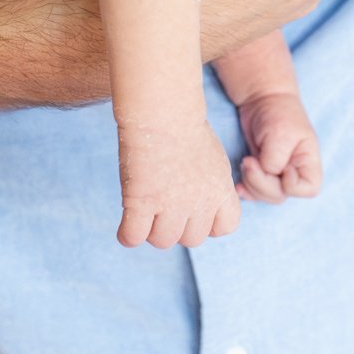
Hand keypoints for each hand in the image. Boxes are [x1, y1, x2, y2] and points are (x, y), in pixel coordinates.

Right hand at [116, 116, 239, 248]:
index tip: (195, 209)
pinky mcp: (141, 201)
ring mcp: (170, 205)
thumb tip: (199, 209)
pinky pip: (133, 237)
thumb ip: (211, 188)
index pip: (225, 227)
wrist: (163, 112)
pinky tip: (128, 218)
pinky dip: (128, 233)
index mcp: (220, 190)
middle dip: (178, 226)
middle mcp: (199, 202)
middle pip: (190, 240)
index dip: (209, 223)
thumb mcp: (213, 160)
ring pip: (162, 241)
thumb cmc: (184, 129)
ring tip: (146, 207)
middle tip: (164, 204)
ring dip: (152, 229)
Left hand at [235, 90, 322, 203]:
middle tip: (249, 161)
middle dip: (262, 183)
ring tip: (245, 162)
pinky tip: (238, 184)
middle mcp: (295, 172)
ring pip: (266, 195)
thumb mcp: (280, 136)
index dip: (291, 184)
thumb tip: (265, 178)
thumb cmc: (278, 113)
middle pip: (281, 195)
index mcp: (309, 162)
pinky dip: (245, 189)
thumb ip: (274, 162)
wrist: (262, 99)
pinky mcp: (262, 172)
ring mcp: (277, 174)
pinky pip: (254, 191)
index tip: (281, 166)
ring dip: (252, 184)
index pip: (309, 189)